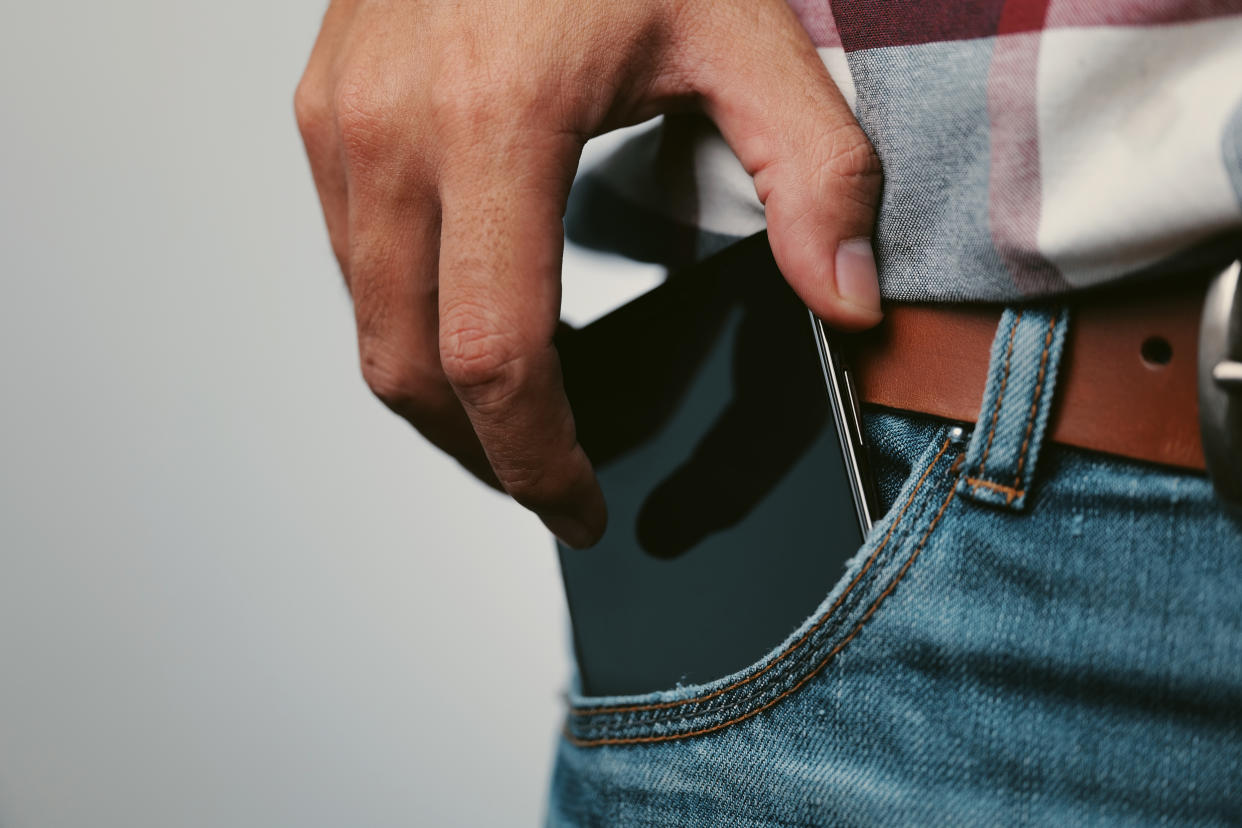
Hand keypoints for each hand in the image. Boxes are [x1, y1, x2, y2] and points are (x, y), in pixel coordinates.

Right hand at [295, 0, 881, 547]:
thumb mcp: (741, 23)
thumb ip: (813, 167)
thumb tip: (849, 301)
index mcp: (498, 119)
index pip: (496, 356)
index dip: (539, 460)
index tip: (582, 507)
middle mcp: (391, 132)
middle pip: (408, 370)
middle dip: (481, 457)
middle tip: (552, 488)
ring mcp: (339, 122)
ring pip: (366, 326)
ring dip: (439, 399)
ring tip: (518, 423)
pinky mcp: (321, 114)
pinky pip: (351, 261)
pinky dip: (410, 321)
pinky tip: (475, 318)